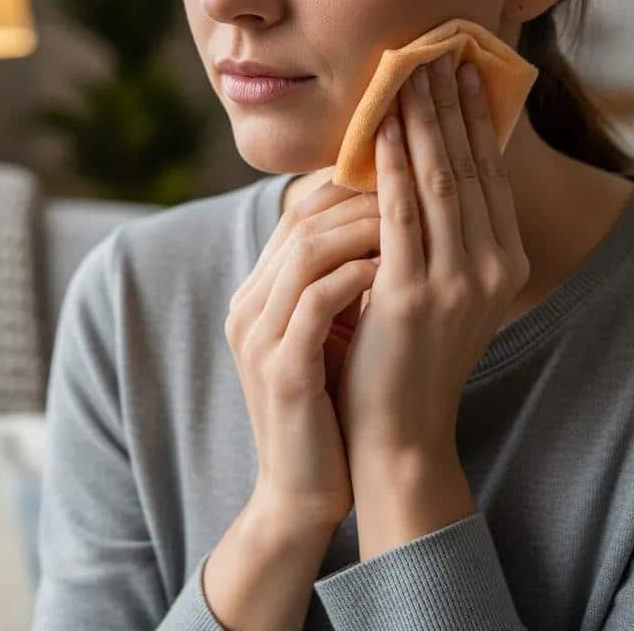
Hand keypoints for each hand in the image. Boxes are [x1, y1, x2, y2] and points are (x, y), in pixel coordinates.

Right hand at [225, 178, 380, 528]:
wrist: (302, 490)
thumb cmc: (326, 406)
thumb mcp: (326, 334)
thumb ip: (337, 285)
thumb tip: (388, 229)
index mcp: (256, 295)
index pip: (298, 215)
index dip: (349, 188)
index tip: (403, 174)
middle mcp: (248, 307)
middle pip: (301, 222)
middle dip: (361, 197)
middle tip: (414, 185)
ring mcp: (259, 337)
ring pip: (307, 252)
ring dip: (363, 229)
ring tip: (410, 221)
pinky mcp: (282, 370)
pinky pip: (316, 302)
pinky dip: (357, 276)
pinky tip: (394, 268)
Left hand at [333, 51, 530, 463]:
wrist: (396, 429)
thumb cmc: (401, 351)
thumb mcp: (430, 285)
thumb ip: (429, 233)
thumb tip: (404, 165)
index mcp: (501, 261)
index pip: (485, 172)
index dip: (470, 117)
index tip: (456, 67)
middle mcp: (492, 266)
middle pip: (468, 165)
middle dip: (448, 105)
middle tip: (433, 50)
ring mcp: (460, 281)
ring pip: (440, 181)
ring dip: (422, 122)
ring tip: (409, 74)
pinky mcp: (418, 295)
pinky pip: (403, 215)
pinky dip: (391, 169)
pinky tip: (379, 131)